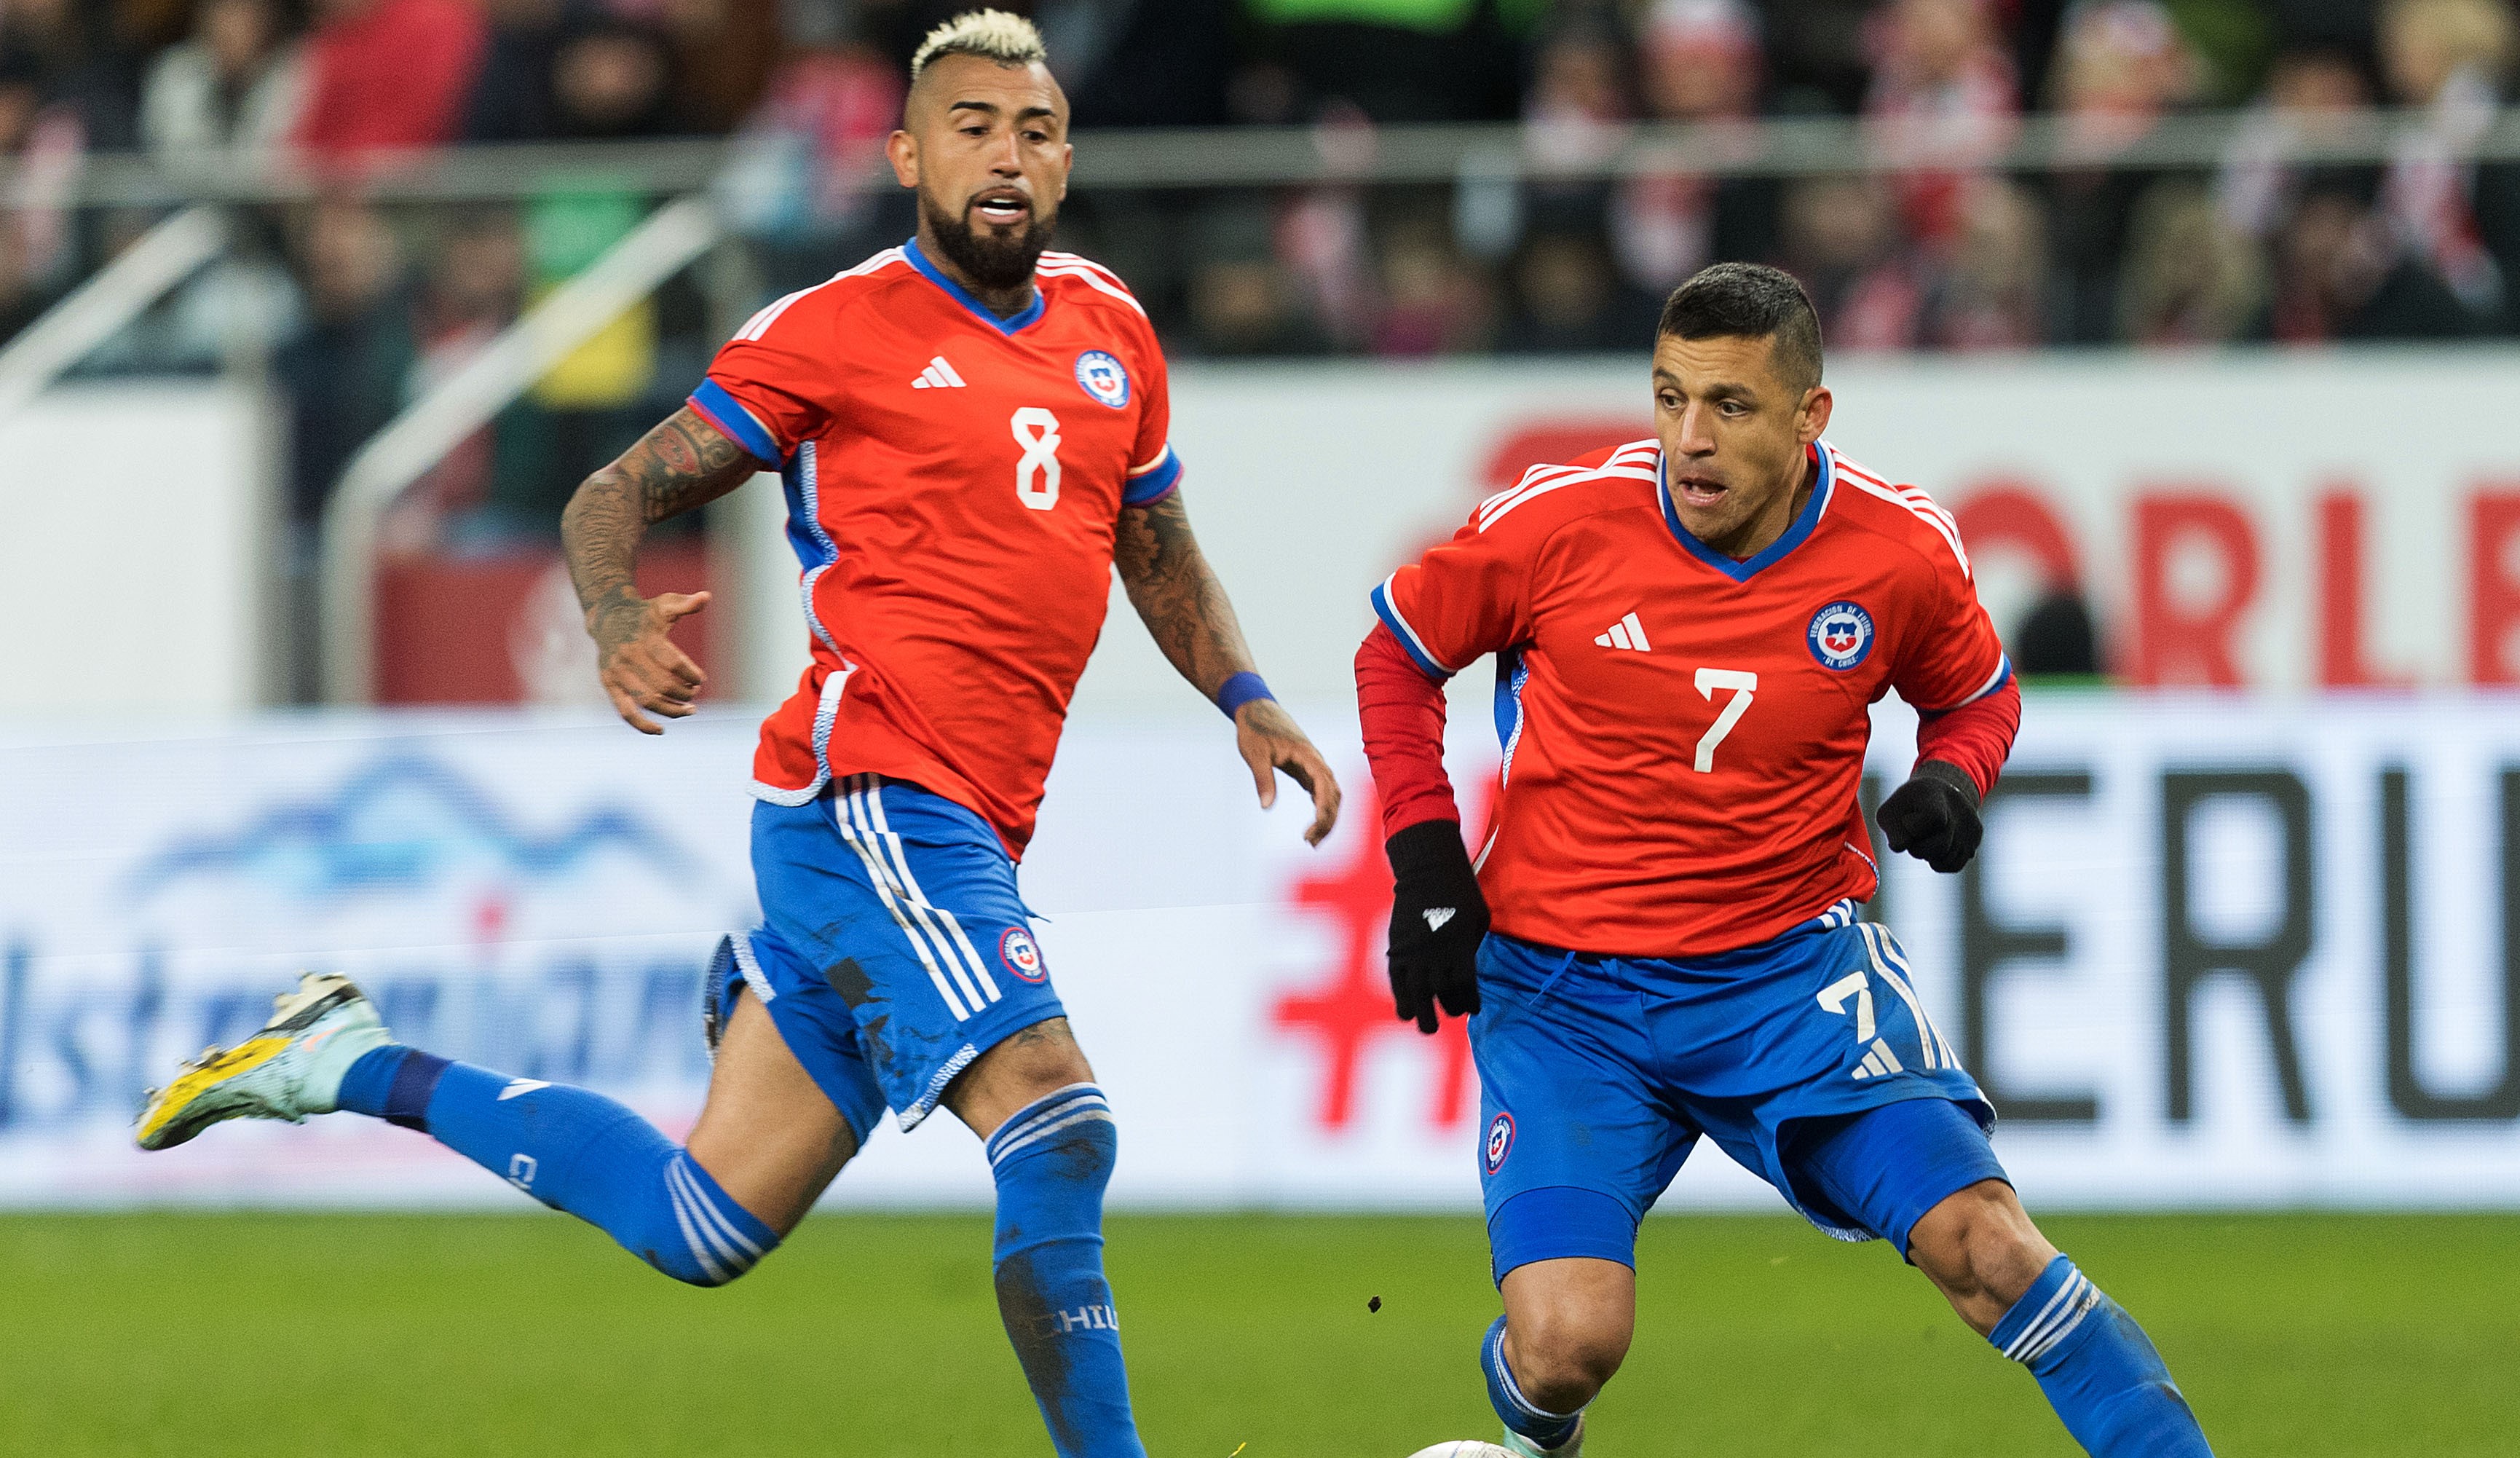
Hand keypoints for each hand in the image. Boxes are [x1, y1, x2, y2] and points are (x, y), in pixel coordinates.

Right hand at [589, 589, 710, 734]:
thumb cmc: (644, 614)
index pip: (672, 662)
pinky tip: (661, 730)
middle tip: (695, 694)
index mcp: (644, 638)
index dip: (691, 674)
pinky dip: (642, 725)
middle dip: (684, 693)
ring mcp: (617, 673)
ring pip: (646, 700)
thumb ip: (685, 604)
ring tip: (690, 711)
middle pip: (661, 684)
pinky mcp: (609, 685)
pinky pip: (625, 711)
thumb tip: (706, 597)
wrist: (608, 618)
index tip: (701, 678)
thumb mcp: (664, 604)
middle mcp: (628, 656)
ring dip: (671, 710)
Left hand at [1235, 699, 1342, 845]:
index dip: (1324, 809)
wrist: (1255, 710)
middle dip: (1327, 820)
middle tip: (1311, 842)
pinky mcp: (1307, 768)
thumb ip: (1263, 780)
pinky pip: (1322, 790)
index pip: (1325, 785)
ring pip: (1331, 794)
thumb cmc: (1254, 730)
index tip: (1314, 829)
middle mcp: (1316, 760)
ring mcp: (1313, 764)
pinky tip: (1315, 823)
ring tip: (1312, 840)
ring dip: (1327, 816)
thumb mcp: (1255, 755)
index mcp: (1307, 755)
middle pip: (1334, 794)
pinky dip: (1322, 807)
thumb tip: (1266, 807)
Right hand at [1385, 819, 1488, 1033]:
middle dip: (1447, 1010)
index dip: (1469, 1003)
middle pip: (1441, 994)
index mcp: (1461, 948)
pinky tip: (1405, 1011)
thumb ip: (1471, 949)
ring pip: (1416, 992)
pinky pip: (1396, 979)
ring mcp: (1414, 951)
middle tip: (1447, 1021)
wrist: (1428, 870)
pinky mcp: (1397, 946)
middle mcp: (1437, 954)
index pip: (1465, 987)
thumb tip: (1463, 973)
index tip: (1472, 1009)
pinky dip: (1400, 997)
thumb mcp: (1479, 920)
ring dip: (1420, 1013)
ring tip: (1424, 1027)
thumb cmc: (1462, 893)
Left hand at [1878, 760, 1983, 872]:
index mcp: (1936, 795)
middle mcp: (1959, 810)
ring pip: (1946, 859)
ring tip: (1926, 839)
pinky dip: (1940, 863)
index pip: (1934, 817)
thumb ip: (1891, 828)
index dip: (1913, 826)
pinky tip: (1934, 849)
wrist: (1939, 792)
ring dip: (1929, 856)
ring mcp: (1969, 825)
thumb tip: (1901, 846)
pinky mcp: (1976, 838)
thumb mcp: (1891, 810)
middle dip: (1918, 849)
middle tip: (1914, 837)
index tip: (1907, 818)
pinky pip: (1954, 865)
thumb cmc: (1909, 805)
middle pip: (1940, 846)